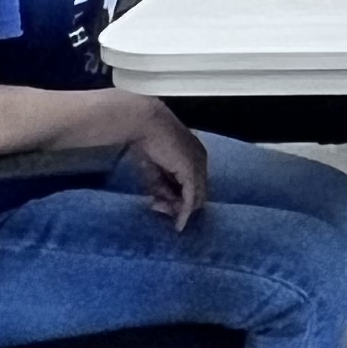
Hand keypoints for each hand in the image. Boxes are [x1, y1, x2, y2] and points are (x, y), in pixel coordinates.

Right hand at [123, 99, 210, 229]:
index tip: (160, 204)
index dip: (179, 197)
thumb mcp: (154, 169)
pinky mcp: (191, 172)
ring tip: (158, 208)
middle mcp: (201, 160)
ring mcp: (198, 166)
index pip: (193, 183)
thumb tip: (161, 203)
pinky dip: (185, 212)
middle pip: (197, 192)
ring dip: (178, 210)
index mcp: (194, 155)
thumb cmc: (146, 141)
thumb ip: (161, 186)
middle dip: (178, 205)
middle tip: (158, 209)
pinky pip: (191, 198)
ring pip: (195, 198)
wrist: (145, 123)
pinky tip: (179, 224)